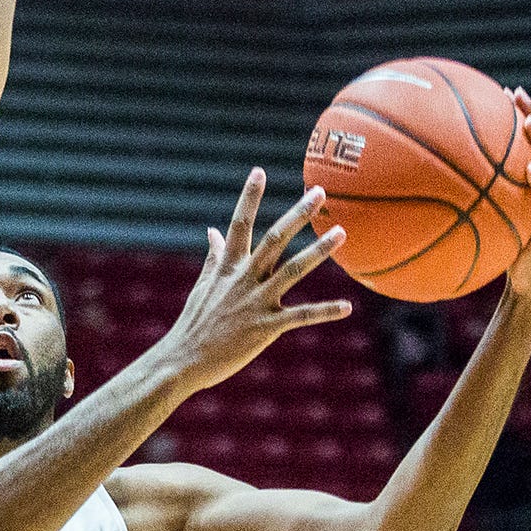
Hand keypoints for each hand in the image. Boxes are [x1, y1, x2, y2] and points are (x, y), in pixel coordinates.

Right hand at [156, 169, 350, 392]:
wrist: (183, 360)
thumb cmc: (195, 324)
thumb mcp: (204, 285)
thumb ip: (214, 256)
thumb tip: (211, 230)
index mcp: (227, 267)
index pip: (239, 223)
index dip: (249, 197)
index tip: (260, 170)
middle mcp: (243, 279)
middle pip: (274, 239)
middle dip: (297, 214)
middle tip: (319, 192)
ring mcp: (255, 302)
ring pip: (292, 271)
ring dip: (318, 251)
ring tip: (341, 232)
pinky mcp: (264, 328)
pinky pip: (300, 316)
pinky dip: (324, 312)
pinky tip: (347, 307)